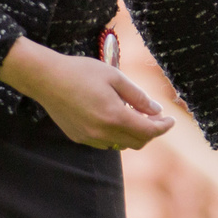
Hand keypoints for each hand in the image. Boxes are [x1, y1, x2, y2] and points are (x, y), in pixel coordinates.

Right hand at [0, 37, 172, 149]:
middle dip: (150, 132)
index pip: (148, 131)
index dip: (163, 127)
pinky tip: (113, 118)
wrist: (46, 78)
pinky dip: (116, 134)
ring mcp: (89, 138)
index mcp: (114, 116)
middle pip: (137, 143)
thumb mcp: (114, 77)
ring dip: (133, 134)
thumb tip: (156, 110)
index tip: (171, 120)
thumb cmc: (81, 72)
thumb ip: (137, 96)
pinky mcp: (78, 138)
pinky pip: (105, 143)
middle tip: (155, 117)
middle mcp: (102, 133)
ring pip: (121, 145)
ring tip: (134, 114)